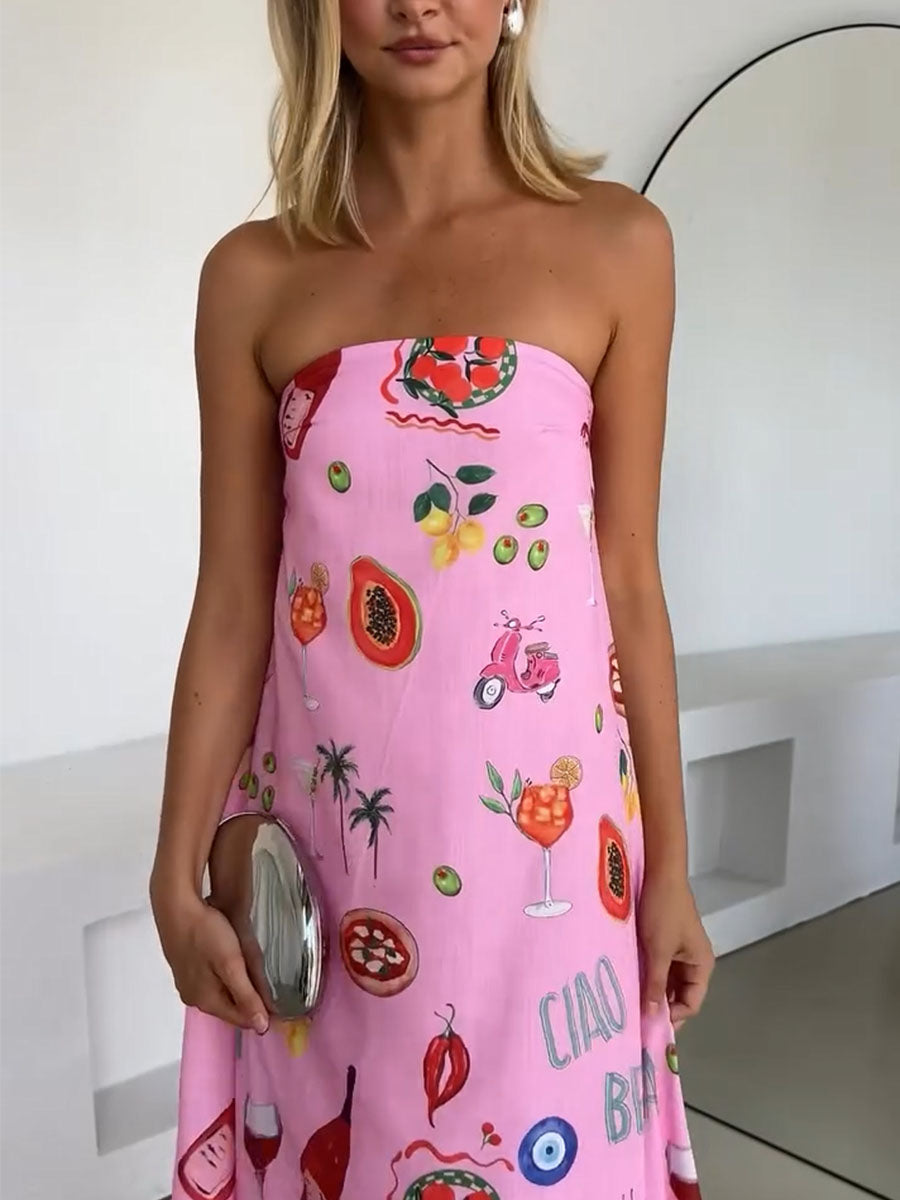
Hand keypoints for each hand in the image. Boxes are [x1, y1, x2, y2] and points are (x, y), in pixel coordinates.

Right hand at [152, 885, 268, 1033]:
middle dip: (251, 1001)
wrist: (176, 908)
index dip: (263, 1013)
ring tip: (257, 976)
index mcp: (207, 1002)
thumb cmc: (206, 934)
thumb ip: (247, 996)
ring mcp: (187, 985)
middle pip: (230, 1008)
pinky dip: (227, 979)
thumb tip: (262, 1027)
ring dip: (239, 989)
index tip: (283, 1005)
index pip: (241, 1019)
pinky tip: (234, 965)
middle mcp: (194, 999)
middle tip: (273, 989)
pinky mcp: (185, 970)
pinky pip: (212, 983)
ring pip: (221, 995)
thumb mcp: (232, 964)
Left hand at [637, 870, 713, 1029]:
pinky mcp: (666, 942)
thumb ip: (656, 983)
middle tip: (636, 1019)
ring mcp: (680, 952)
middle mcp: (694, 962)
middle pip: (681, 995)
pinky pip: (660, 967)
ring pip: (668, 982)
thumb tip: (652, 1016)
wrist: (660, 873)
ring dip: (653, 991)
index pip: (691, 1004)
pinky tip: (632, 982)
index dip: (673, 1016)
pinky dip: (649, 976)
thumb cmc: (663, 911)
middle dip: (661, 1006)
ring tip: (631, 1003)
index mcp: (701, 965)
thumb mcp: (658, 950)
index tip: (648, 1024)